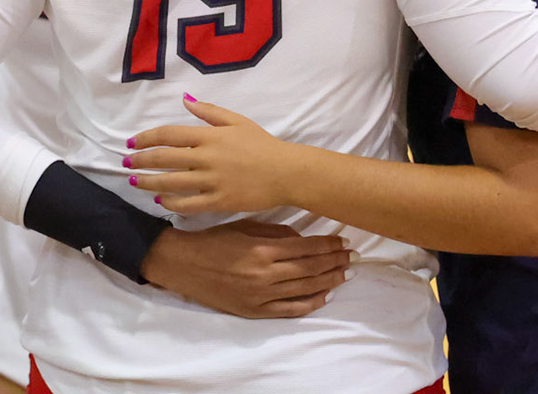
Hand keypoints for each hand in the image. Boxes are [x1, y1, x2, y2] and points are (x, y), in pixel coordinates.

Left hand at [123, 96, 302, 214]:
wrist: (286, 172)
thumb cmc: (262, 144)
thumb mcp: (237, 121)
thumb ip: (210, 112)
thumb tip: (185, 101)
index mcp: (209, 136)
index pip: (169, 135)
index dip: (146, 138)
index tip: (131, 142)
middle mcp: (206, 157)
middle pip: (164, 158)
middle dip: (141, 160)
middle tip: (126, 162)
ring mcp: (212, 181)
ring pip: (172, 182)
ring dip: (149, 182)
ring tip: (135, 181)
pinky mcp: (219, 202)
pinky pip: (189, 204)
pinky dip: (172, 203)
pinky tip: (162, 200)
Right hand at [141, 219, 349, 318]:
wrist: (183, 264)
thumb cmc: (213, 240)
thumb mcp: (243, 226)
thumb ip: (275, 231)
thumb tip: (303, 238)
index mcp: (263, 249)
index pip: (307, 248)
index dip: (329, 245)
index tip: (344, 241)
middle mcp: (265, 274)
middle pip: (311, 269)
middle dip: (335, 262)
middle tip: (353, 257)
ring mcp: (261, 295)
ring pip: (306, 289)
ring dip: (330, 281)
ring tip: (346, 273)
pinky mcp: (254, 311)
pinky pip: (290, 310)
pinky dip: (311, 303)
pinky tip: (325, 296)